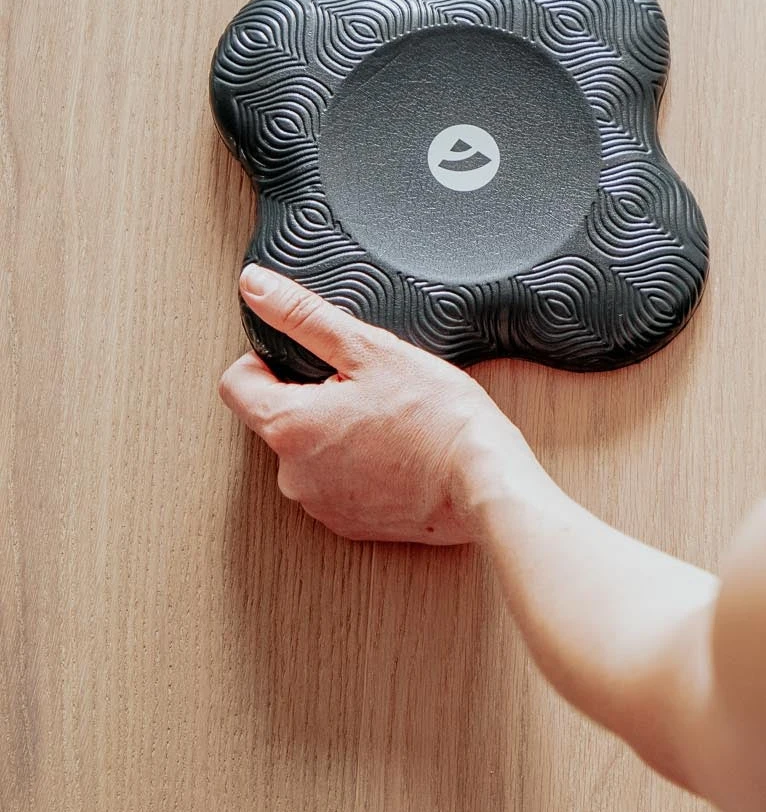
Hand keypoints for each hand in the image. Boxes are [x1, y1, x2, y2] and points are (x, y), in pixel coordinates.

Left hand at [218, 265, 527, 542]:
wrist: (482, 481)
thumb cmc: (437, 418)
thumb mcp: (370, 349)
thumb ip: (304, 316)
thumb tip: (256, 287)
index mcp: (288, 426)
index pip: (236, 383)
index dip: (267, 359)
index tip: (307, 357)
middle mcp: (292, 474)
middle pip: (278, 418)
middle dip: (314, 398)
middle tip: (367, 387)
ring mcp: (321, 504)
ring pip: (310, 452)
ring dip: (337, 433)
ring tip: (390, 421)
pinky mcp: (350, 524)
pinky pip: (338, 483)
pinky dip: (360, 465)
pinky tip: (398, 451)